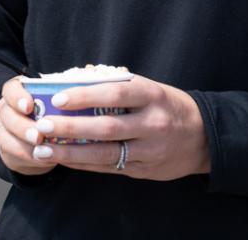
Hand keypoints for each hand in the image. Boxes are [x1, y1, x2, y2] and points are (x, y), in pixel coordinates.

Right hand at [0, 78, 53, 176]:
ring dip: (23, 144)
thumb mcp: (59, 105)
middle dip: (22, 126)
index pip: (10, 89)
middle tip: (38, 136)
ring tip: (41, 150)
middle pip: (6, 113)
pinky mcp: (6, 149)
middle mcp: (7, 108)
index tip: (30, 106)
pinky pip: (11, 154)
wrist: (46, 141)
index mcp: (18, 92)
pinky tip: (42, 159)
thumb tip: (79, 97)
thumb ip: (62, 100)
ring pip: (4, 135)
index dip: (17, 97)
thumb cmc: (55, 115)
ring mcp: (3, 129)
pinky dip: (28, 157)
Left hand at [27, 74, 210, 180]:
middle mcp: (152, 124)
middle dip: (71, 128)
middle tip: (43, 125)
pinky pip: (108, 168)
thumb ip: (117, 85)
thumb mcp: (149, 88)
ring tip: (44, 148)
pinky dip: (84, 164)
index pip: (115, 94)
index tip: (58, 97)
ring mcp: (149, 150)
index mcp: (152, 96)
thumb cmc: (167, 105)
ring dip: (71, 152)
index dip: (85, 96)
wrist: (204, 137)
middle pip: (106, 128)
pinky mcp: (144, 170)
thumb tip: (75, 78)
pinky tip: (63, 159)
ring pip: (104, 154)